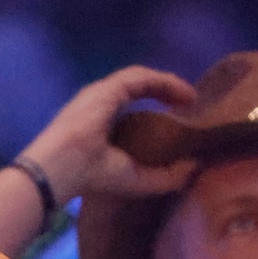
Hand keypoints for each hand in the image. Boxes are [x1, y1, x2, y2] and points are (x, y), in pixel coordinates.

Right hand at [15, 66, 198, 205]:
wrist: (62, 169)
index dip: (155, 106)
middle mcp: (100, 102)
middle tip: (188, 104)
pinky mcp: (108, 88)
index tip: (180, 115)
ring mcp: (102, 93)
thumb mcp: (137, 180)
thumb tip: (195, 165)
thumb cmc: (92, 176)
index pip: (130, 105)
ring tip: (190, 97)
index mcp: (100, 121)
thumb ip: (166, 176)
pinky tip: (184, 93)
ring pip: (142, 79)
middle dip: (164, 92)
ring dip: (168, 85)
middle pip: (138, 88)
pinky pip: (142, 78)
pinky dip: (165, 82)